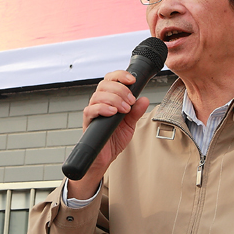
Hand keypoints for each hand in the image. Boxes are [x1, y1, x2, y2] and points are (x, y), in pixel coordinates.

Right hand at [67, 70, 149, 199]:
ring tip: (124, 109)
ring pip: (98, 95)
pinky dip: (102, 108)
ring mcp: (93, 112)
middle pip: (104, 84)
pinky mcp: (88, 122)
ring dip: (114, 99)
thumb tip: (144, 99)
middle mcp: (99, 103)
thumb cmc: (114, 139)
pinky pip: (90, 110)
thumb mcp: (130, 124)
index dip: (120, 76)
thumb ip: (136, 111)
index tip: (132, 80)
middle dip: (120, 89)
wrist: (105, 157)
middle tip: (130, 101)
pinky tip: (113, 112)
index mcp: (109, 99)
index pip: (111, 80)